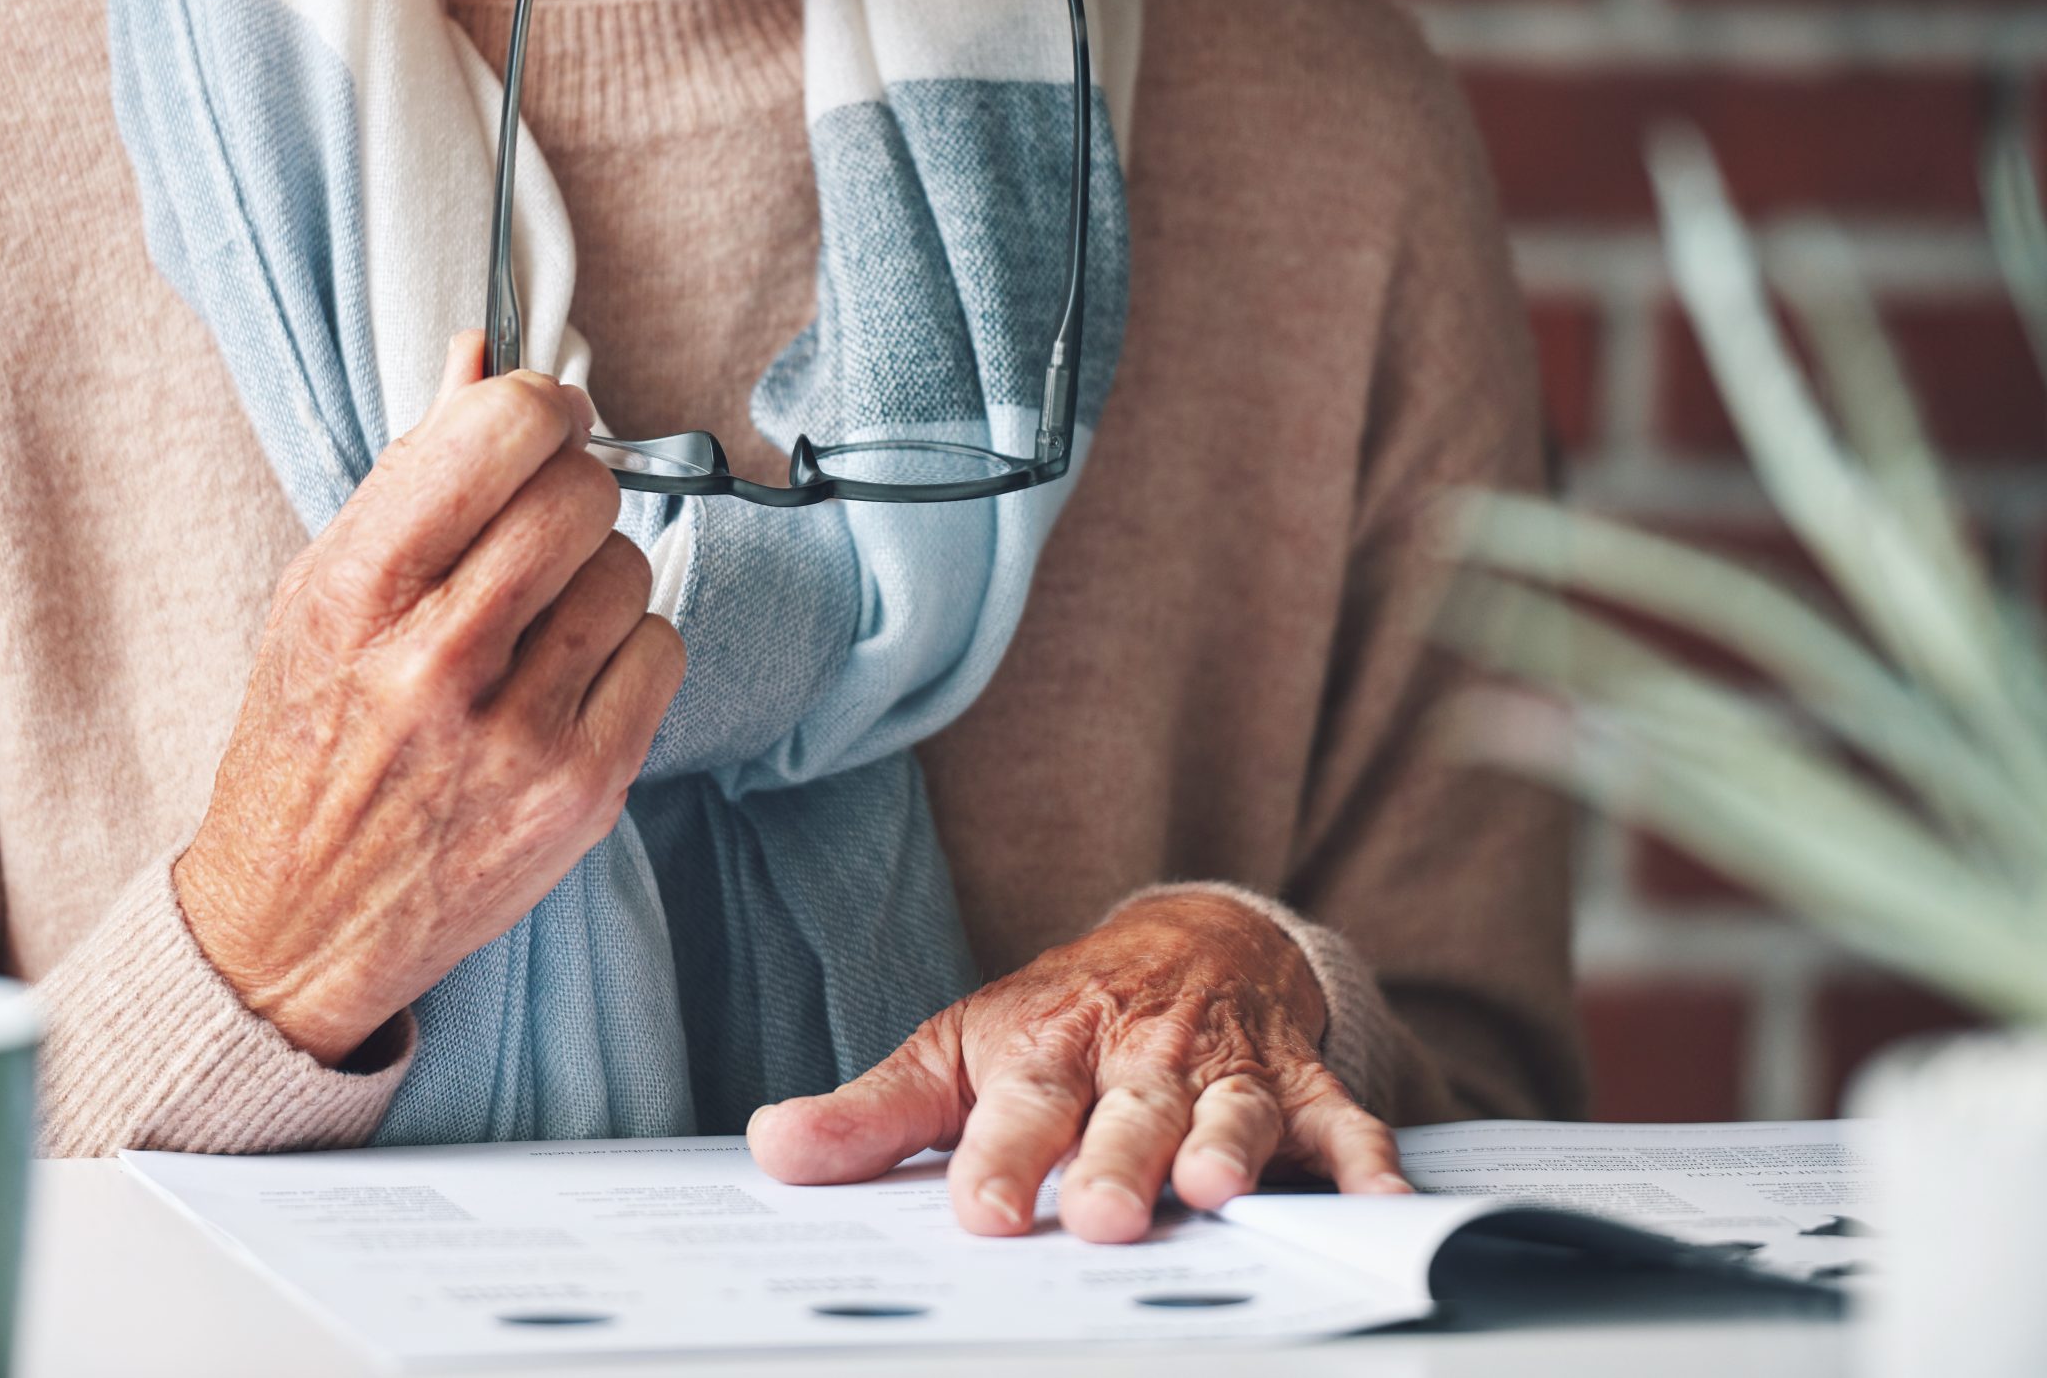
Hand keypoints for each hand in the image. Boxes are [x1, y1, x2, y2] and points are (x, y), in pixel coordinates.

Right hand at [174, 331, 685, 1064]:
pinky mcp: (583, 788)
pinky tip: (567, 682)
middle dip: (572, 489)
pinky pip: (661, 651)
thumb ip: (411, 472)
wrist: (299, 920)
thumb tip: (482, 355)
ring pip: (628, 569)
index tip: (539, 422)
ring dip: (596, 578)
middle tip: (543, 522)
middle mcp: (436, 658)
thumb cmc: (309, 740)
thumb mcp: (321, 591)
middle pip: (580, 494)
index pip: (497, 430)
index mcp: (357, 589)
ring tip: (537, 623)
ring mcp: (518, 730)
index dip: (538, 409)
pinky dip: (627, 653)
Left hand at [748, 890, 1409, 1241]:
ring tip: (1216, 1192)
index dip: (999, 1160)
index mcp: (1047, 1049)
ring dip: (1227, 1151)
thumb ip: (875, 1113)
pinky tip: (1383, 1205)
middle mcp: (1138, 1058)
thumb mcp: (959, 1049)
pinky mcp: (1301, 1086)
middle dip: (1115, 1164)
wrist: (1190, 941)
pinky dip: (1369, 1163)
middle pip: (1127, 1115)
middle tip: (1100, 1215)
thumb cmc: (1062, 1017)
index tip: (979, 1213)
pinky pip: (1345, 1124)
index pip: (1018, 1108)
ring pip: (1230, 1115)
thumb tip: (773, 1150)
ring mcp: (1224, 1071)